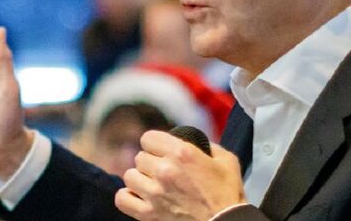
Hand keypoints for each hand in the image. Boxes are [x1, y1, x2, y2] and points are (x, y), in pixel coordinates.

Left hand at [115, 130, 244, 220]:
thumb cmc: (228, 195)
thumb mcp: (226, 160)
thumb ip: (208, 146)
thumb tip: (195, 142)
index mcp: (182, 153)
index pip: (148, 138)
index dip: (155, 144)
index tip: (161, 151)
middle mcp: (164, 170)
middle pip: (139, 157)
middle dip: (150, 162)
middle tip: (163, 171)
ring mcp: (154, 193)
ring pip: (129, 176)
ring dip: (140, 179)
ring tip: (152, 185)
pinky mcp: (148, 214)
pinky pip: (122, 199)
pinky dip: (129, 197)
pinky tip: (140, 197)